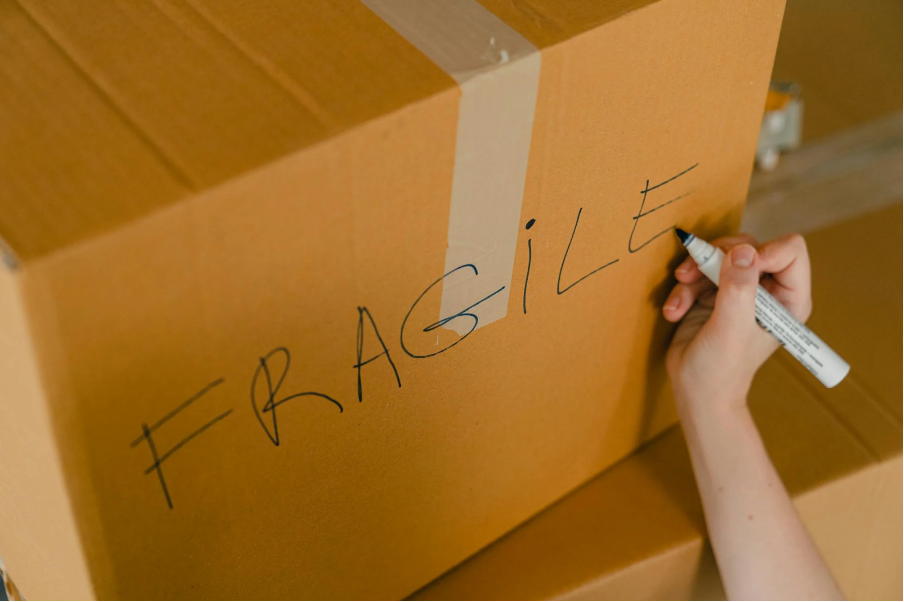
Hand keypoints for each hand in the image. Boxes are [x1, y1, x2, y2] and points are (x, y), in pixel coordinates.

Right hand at [662, 233, 812, 408]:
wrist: (696, 391)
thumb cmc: (722, 370)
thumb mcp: (732, 328)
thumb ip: (739, 287)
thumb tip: (743, 249)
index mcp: (788, 298)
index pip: (790, 251)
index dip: (762, 251)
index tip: (734, 266)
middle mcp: (768, 290)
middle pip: (748, 246)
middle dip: (716, 258)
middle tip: (691, 274)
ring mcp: (740, 290)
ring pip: (718, 255)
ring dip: (693, 275)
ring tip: (678, 302)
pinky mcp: (714, 293)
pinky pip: (698, 272)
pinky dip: (682, 290)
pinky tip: (674, 312)